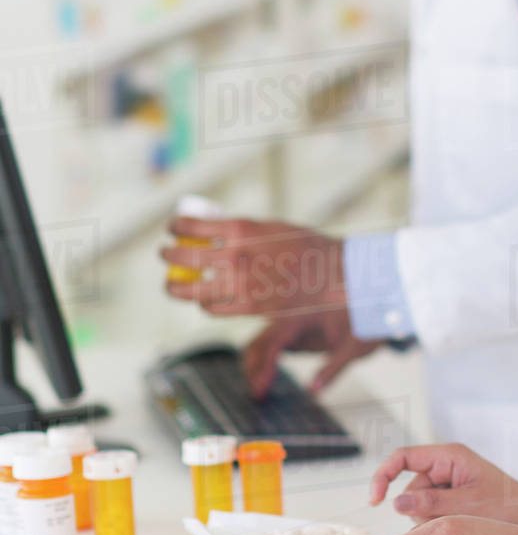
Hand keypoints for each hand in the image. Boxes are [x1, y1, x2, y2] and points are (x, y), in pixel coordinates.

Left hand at [161, 216, 344, 316]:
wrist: (334, 275)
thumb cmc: (306, 247)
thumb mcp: (273, 227)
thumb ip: (243, 232)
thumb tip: (214, 231)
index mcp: (243, 229)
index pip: (195, 226)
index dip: (178, 227)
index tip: (173, 228)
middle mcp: (238, 256)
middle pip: (187, 258)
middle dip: (170, 256)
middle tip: (166, 254)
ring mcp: (242, 284)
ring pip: (194, 289)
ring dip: (177, 286)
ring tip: (172, 284)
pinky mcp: (249, 307)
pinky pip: (213, 308)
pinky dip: (204, 304)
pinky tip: (204, 299)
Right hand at [243, 309, 382, 399]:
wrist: (376, 304)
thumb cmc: (366, 320)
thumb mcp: (354, 347)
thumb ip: (333, 368)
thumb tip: (314, 391)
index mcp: (305, 313)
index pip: (274, 340)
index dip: (264, 366)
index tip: (261, 388)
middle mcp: (294, 314)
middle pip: (261, 340)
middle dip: (254, 367)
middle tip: (258, 394)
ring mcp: (293, 320)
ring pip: (262, 339)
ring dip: (256, 363)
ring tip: (259, 389)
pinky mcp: (296, 328)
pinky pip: (273, 341)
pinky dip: (266, 359)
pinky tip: (267, 379)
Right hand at [369, 443, 517, 526]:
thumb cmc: (506, 505)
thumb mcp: (467, 504)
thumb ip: (431, 503)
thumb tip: (396, 503)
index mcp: (449, 456)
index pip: (403, 457)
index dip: (384, 475)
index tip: (376, 499)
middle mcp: (445, 466)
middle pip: (410, 487)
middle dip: (419, 510)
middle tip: (444, 523)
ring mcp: (447, 482)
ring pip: (418, 504)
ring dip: (429, 520)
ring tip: (457, 524)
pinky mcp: (450, 498)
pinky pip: (430, 512)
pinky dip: (436, 523)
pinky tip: (456, 528)